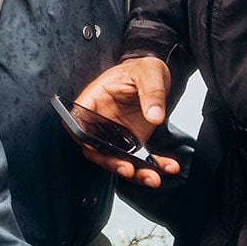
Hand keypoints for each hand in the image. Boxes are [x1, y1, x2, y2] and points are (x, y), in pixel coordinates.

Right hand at [72, 54, 178, 186]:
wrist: (157, 76)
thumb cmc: (143, 68)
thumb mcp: (148, 73)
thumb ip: (151, 92)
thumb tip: (154, 115)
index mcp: (94, 99)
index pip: (79, 121)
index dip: (83, 138)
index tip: (94, 148)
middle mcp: (102, 121)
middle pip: (97, 148)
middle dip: (112, 163)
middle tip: (128, 169)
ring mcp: (117, 134)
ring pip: (119, 159)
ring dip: (136, 172)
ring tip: (153, 177)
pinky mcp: (134, 141)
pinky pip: (141, 158)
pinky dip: (154, 165)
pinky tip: (167, 167)